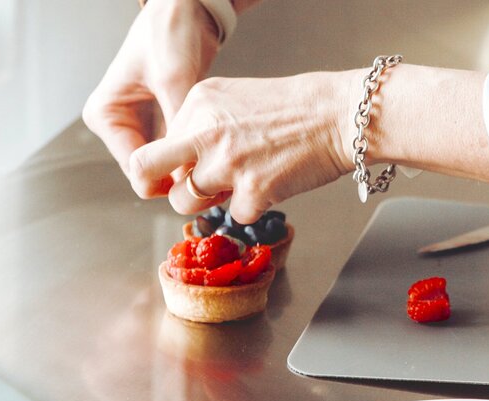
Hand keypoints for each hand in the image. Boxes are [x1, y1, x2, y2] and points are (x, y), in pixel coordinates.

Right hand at [83, 0, 220, 194]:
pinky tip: (215, 157)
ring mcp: (139, 125)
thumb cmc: (170, 33)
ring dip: (189, 169)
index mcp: (106, 115)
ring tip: (218, 169)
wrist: (185, 11)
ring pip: (164, 166)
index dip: (167, 181)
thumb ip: (177, 127)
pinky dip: (194, 157)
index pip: (134, 168)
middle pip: (149, 172)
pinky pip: (177, 153)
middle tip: (214, 182)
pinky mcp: (161, 123)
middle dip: (179, 178)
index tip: (200, 184)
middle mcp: (118, 124)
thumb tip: (186, 171)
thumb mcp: (174, 81)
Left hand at [128, 72, 353, 222]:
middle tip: (177, 192)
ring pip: (184, 201)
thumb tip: (188, 158)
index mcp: (199, 103)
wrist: (341, 115)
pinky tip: (271, 187)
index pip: (162, 142)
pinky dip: (251, 208)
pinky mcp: (253, 191)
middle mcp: (205, 132)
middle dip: (157, 186)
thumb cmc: (299, 107)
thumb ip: (206, 123)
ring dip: (206, 203)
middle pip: (146, 169)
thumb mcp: (238, 98)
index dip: (177, 160)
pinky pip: (234, 215)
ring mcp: (227, 163)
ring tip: (234, 189)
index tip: (191, 167)